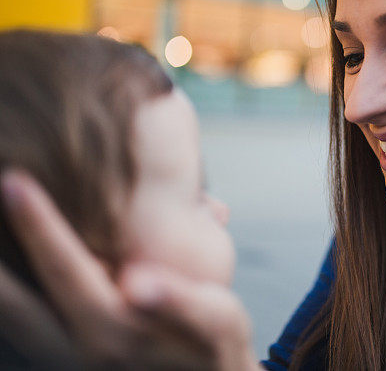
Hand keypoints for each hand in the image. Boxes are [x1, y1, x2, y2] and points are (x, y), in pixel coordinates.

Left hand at [0, 170, 262, 370]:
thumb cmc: (213, 344)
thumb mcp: (216, 321)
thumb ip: (178, 301)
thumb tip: (138, 283)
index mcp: (116, 332)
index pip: (67, 271)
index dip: (39, 226)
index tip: (14, 182)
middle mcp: (79, 350)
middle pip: (16, 300)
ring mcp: (63, 360)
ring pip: (12, 318)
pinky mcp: (59, 361)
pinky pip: (18, 328)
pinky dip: (8, 300)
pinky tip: (5, 267)